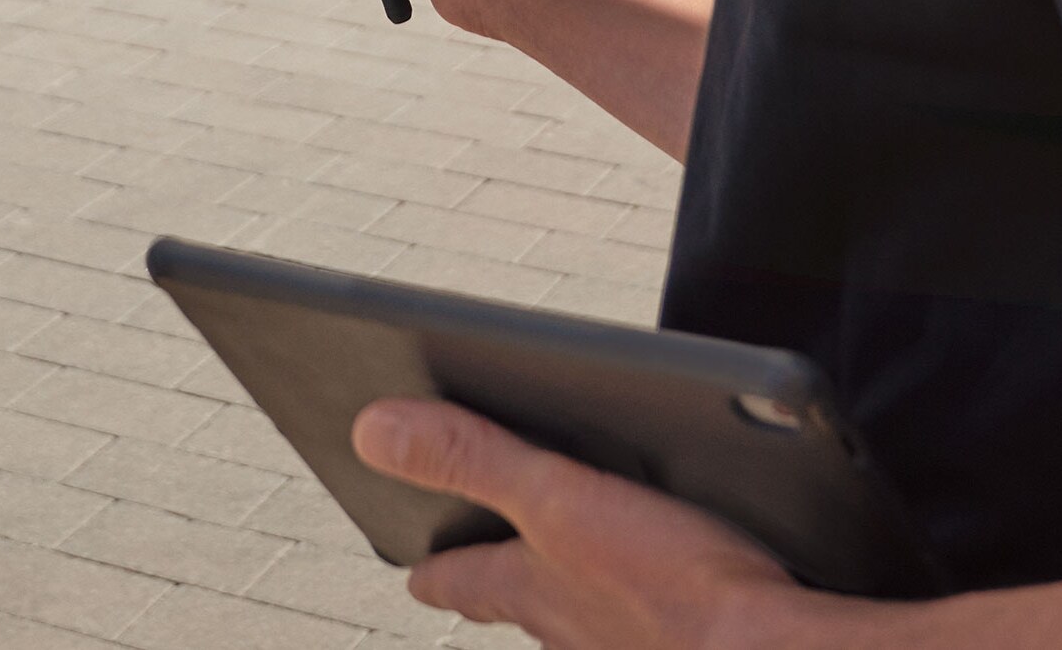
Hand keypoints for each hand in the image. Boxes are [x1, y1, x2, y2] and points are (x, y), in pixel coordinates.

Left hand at [353, 399, 811, 648]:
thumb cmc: (678, 592)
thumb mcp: (559, 499)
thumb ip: (471, 458)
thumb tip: (371, 432)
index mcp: (539, 587)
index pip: (469, 577)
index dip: (439, 569)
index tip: (415, 575)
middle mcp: (578, 628)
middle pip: (525, 603)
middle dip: (499, 580)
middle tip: (474, 576)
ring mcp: (634, 643)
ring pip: (584, 619)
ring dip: (571, 595)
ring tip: (569, 578)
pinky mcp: (690, 641)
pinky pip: (648, 623)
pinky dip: (643, 605)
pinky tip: (669, 593)